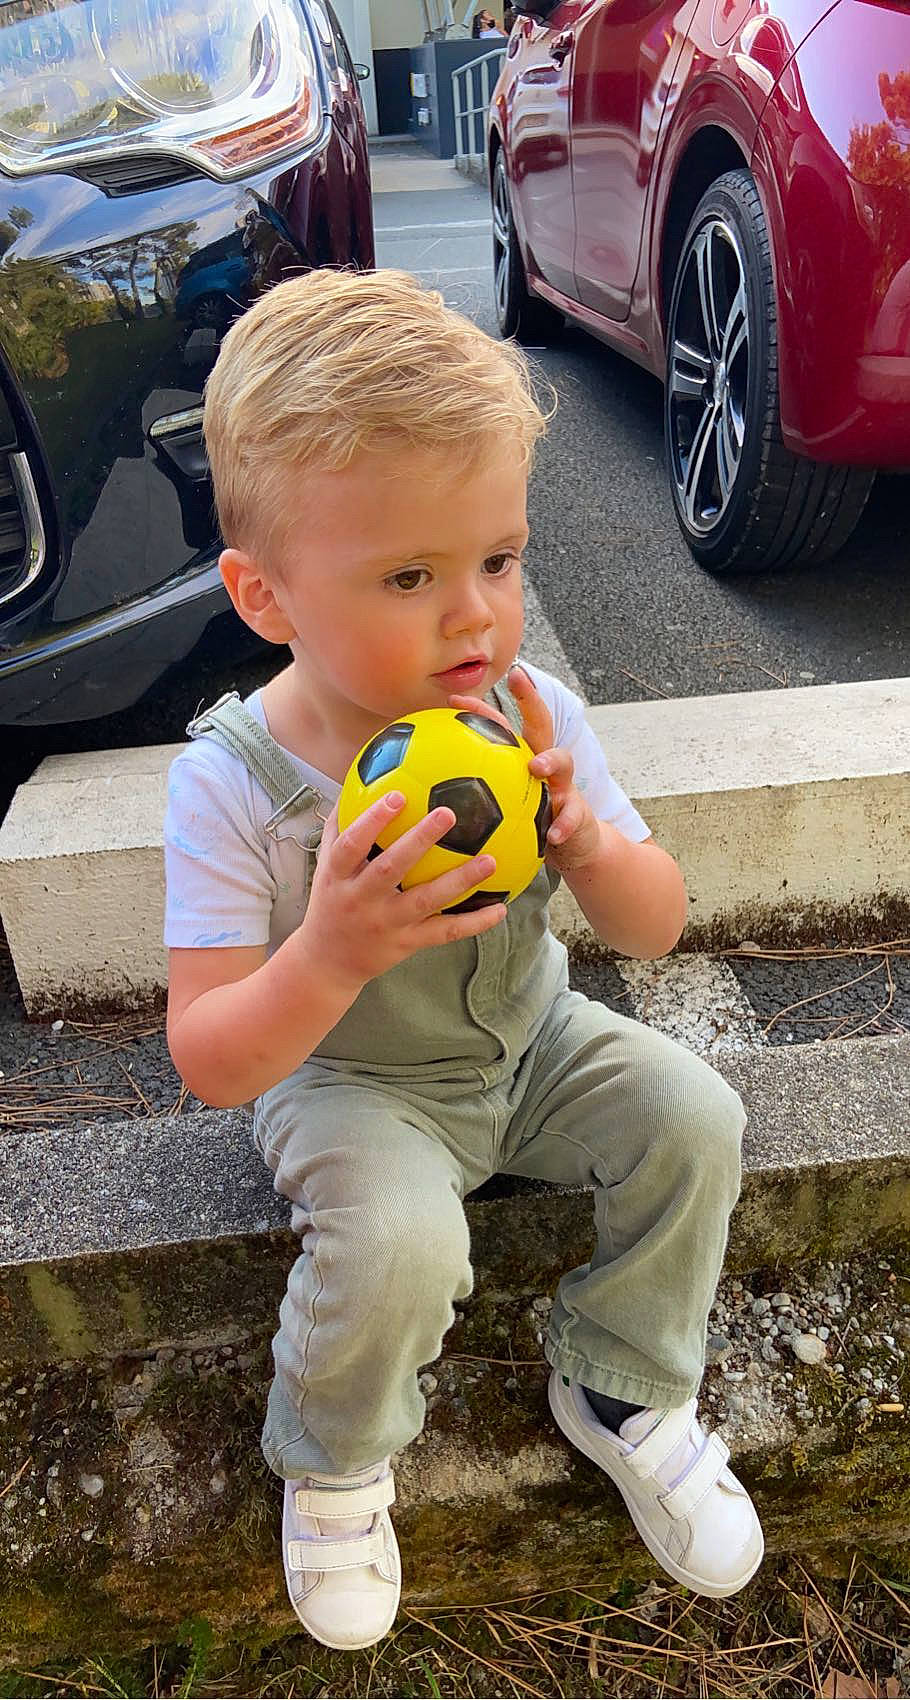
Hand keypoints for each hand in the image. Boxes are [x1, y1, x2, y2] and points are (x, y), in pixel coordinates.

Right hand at [300, 791, 506, 992]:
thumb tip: (356, 779)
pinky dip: (474, 922)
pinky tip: (500, 908)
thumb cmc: (330, 901)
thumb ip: (340, 827)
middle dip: (419, 841)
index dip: (372, 821)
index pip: (351, 845)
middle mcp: (361, 900)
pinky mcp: (407, 943)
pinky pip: (444, 933)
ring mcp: (387, 923)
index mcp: (338, 877)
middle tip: (448, 813)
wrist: (328, 962)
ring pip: (426, 901)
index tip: (396, 795)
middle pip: (390, 869)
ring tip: (490, 861)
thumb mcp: (325, 866)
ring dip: (459, 881)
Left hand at [448, 663, 602, 873]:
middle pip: (540, 723)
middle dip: (530, 698)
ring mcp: (565, 785)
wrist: (573, 845)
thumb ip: (473, 801)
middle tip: (517, 678)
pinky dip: (564, 824)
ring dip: (550, 761)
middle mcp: (545, 765)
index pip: (501, 728)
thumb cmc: (529, 825)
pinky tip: (553, 835)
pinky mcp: (579, 812)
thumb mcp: (501, 810)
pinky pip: (573, 816)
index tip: (453, 700)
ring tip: (536, 767)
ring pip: (563, 762)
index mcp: (522, 761)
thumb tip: (426, 803)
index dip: (480, 711)